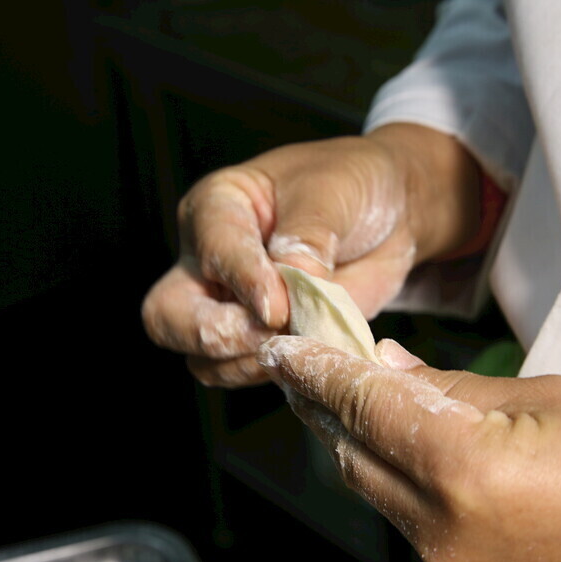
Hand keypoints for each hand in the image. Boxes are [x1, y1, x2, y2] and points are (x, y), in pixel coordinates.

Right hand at [141, 124, 479, 386]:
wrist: (391, 215)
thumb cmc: (351, 186)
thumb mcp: (332, 193)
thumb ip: (307, 240)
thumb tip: (291, 290)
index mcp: (215, 209)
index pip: (210, 251)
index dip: (242, 282)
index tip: (275, 308)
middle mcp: (207, 262)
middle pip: (168, 317)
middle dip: (216, 335)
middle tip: (270, 336)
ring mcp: (228, 308)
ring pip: (202, 358)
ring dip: (249, 363)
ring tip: (303, 343)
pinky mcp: (258, 341)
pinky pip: (245, 375)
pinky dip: (277, 376)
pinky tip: (311, 358)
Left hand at [258, 336, 560, 561]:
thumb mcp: (553, 398)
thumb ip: (454, 387)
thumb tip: (388, 366)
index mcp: (465, 469)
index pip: (363, 404)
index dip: (317, 367)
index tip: (285, 341)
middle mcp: (441, 529)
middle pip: (351, 452)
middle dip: (323, 401)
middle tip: (306, 356)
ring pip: (371, 488)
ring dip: (352, 438)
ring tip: (341, 389)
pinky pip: (404, 517)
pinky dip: (389, 472)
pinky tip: (394, 438)